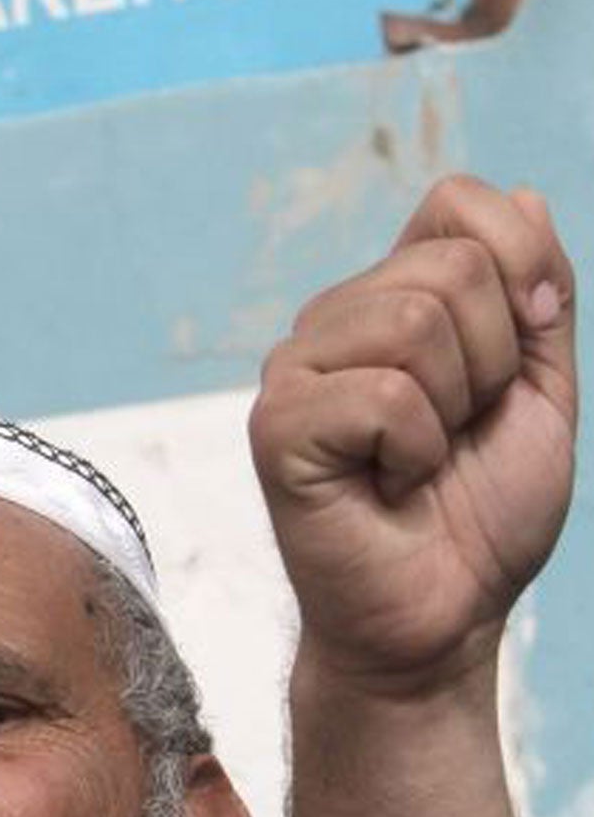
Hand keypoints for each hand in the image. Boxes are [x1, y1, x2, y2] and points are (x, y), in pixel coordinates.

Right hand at [249, 176, 576, 688]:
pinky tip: (388, 486)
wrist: (444, 620)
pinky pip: (384, 395)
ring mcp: (296, 368)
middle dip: (494, 363)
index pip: (457, 202)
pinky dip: (415, 452)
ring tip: (420, 461)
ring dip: (453, 410)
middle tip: (458, 434)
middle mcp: (333, 320)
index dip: (522, 267)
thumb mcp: (540, 393)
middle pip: (450, 266)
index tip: (523, 358)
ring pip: (416, 321)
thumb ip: (538, 298)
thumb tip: (521, 196)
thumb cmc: (481, 519)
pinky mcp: (277, 425)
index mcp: (391, 299)